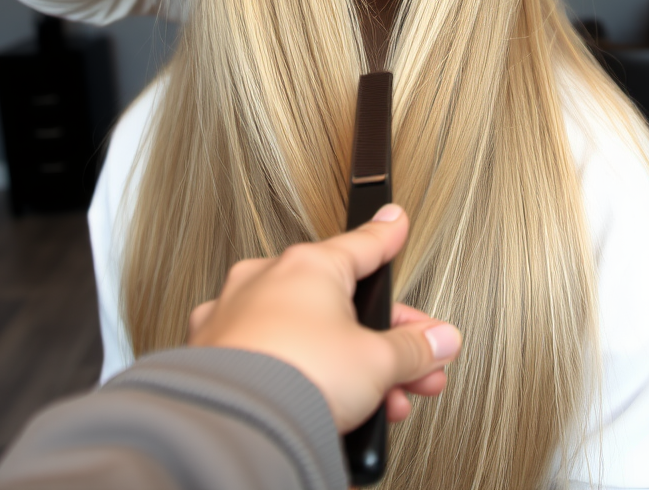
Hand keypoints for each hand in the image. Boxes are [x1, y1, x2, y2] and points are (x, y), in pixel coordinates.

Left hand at [186, 205, 461, 433]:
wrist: (238, 425)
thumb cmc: (296, 376)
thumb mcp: (378, 361)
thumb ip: (412, 349)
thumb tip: (437, 342)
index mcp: (308, 266)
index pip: (361, 244)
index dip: (386, 236)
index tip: (395, 222)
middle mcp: (266, 280)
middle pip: (338, 300)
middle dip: (381, 336)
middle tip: (413, 363)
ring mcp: (234, 315)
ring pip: (302, 331)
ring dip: (344, 361)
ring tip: (379, 400)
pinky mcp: (210, 354)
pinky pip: (267, 355)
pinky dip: (296, 372)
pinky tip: (321, 402)